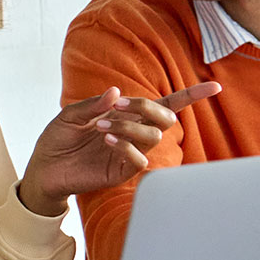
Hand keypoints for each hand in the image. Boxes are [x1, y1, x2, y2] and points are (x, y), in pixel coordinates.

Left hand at [18, 81, 223, 215]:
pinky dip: (126, 146)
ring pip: (155, 138)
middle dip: (147, 107)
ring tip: (102, 127)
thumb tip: (116, 93)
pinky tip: (107, 140)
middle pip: (166, 119)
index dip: (191, 96)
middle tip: (118, 105)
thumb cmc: (59, 138)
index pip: (166, 105)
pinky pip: (140, 160)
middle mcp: (135, 134)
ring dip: (131, 127)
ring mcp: (131, 153)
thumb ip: (94, 104)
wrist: (43, 167)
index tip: (215, 87)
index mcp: (128, 116)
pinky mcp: (122, 172)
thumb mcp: (71, 115)